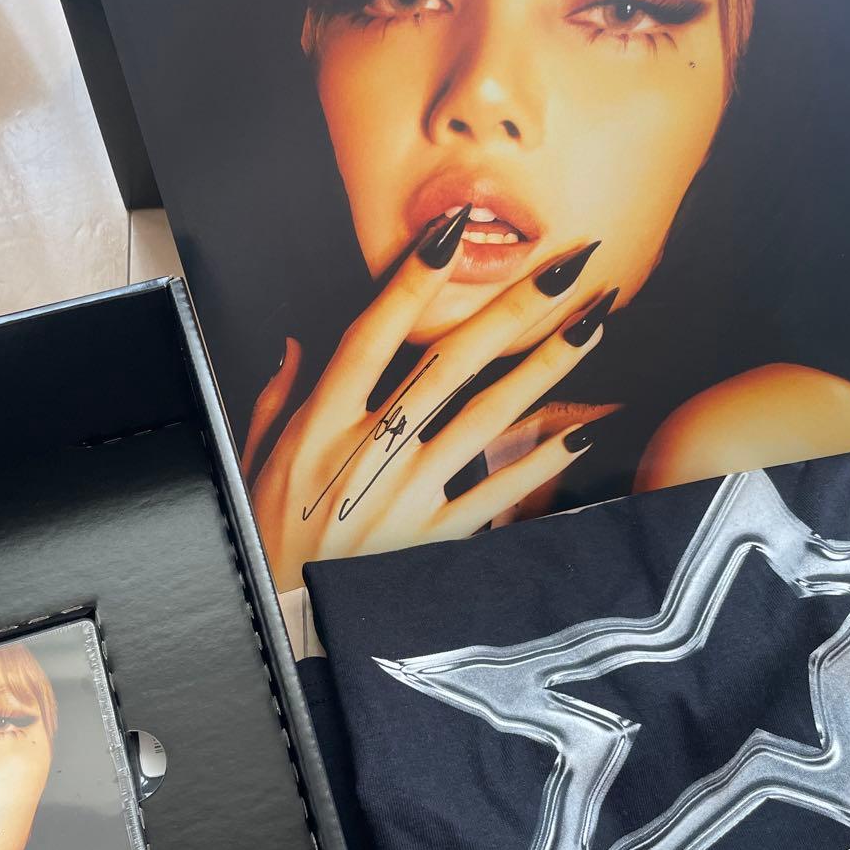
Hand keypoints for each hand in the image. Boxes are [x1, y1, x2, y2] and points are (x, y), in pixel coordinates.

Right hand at [245, 210, 613, 589]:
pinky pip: (498, 492)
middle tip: (567, 266)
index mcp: (321, 425)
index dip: (411, 281)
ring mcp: (407, 496)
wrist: (286, 617)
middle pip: (448, 365)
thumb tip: (295, 345)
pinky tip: (582, 430)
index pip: (371, 335)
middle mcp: (369, 452)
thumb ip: (278, 399)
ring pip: (487, 418)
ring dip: (545, 367)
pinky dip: (541, 461)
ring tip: (593, 324)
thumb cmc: (270, 532)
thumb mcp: (256, 460)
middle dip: (512, 309)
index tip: (451, 232)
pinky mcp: (435, 537)